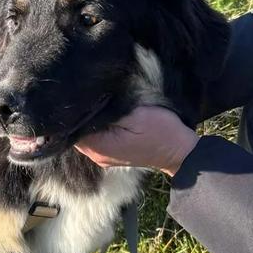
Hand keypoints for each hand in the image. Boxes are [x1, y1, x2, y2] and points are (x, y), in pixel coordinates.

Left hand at [75, 106, 198, 175]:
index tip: (80, 95)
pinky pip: (98, 140)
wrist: (179, 151)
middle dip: (82, 115)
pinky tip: (106, 116)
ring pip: (87, 135)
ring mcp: (104, 157)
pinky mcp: (112, 155)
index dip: (74, 112)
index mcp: (99, 147)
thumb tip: (90, 103)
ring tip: (98, 103)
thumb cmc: (161, 131)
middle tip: (89, 95)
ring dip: (91, 121)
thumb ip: (109, 110)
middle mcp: (96, 156)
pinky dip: (98, 128)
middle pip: (78, 133)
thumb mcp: (137, 114)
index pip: (73, 128)